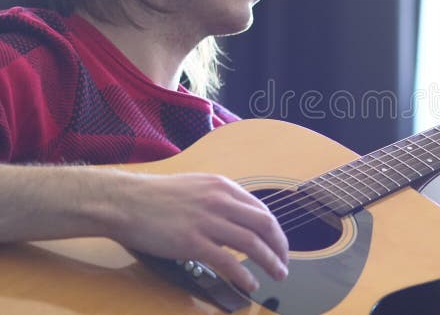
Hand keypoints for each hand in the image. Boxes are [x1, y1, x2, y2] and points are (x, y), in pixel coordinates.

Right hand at [108, 173, 288, 292]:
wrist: (124, 201)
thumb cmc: (155, 197)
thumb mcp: (196, 187)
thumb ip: (219, 200)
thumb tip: (238, 219)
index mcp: (223, 187)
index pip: (262, 210)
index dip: (275, 231)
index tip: (279, 245)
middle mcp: (220, 201)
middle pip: (264, 225)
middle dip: (280, 246)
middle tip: (284, 262)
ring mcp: (207, 221)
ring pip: (252, 243)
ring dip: (270, 261)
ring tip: (278, 274)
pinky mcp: (192, 241)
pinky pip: (228, 261)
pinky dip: (244, 275)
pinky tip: (250, 284)